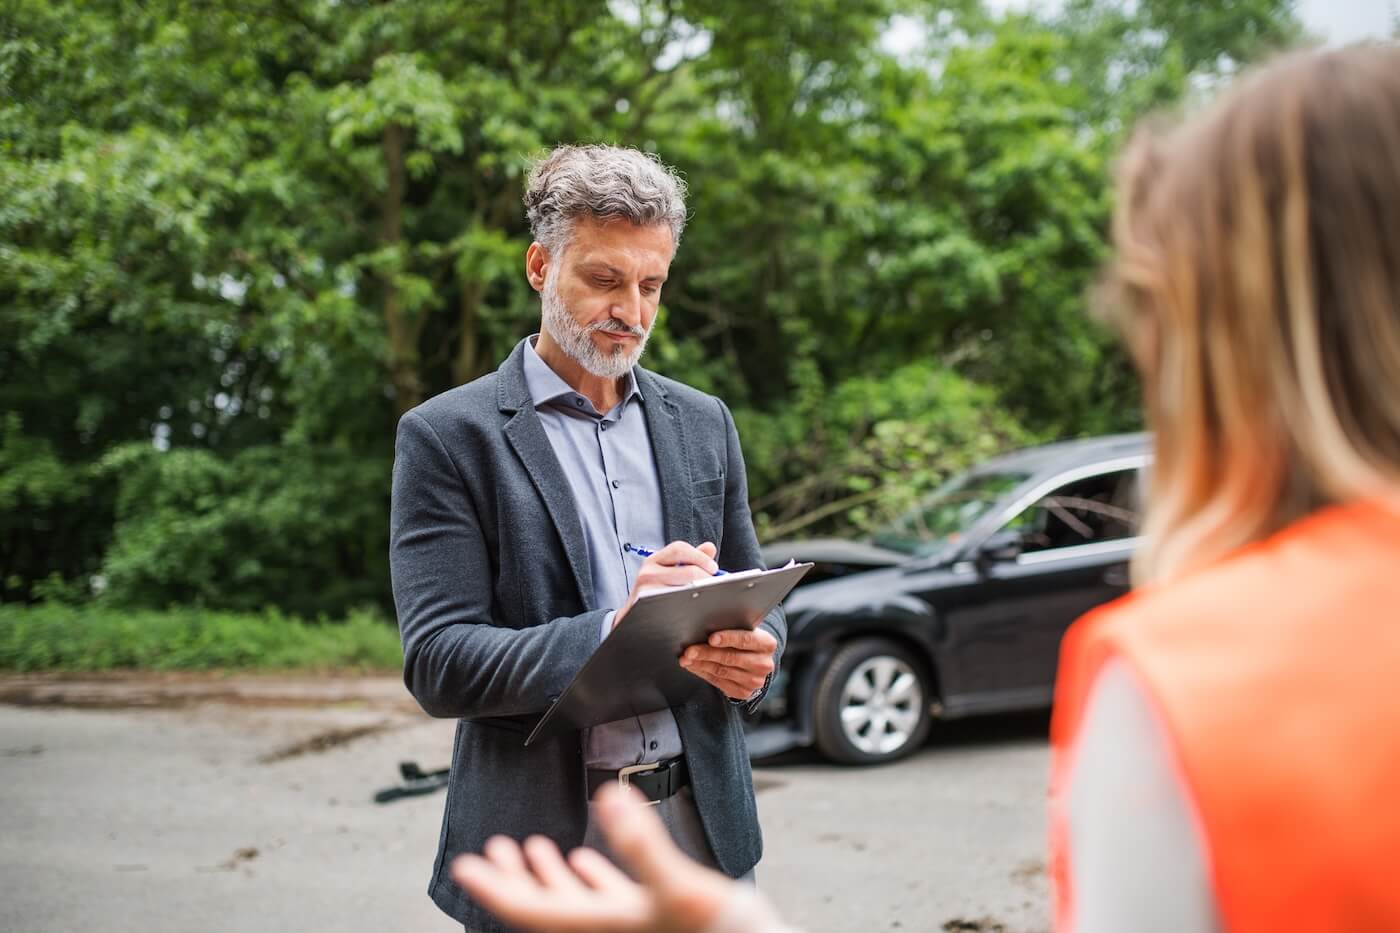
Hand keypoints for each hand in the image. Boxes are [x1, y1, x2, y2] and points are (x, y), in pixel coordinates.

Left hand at [451, 784, 735, 932]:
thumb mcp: (683, 889)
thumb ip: (644, 845)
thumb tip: (612, 796)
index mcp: (602, 927)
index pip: (530, 910)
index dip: (495, 887)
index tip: (464, 865)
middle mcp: (609, 931)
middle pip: (544, 908)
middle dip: (514, 878)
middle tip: (488, 850)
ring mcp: (630, 926)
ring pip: (574, 905)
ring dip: (549, 876)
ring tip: (528, 849)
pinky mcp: (654, 920)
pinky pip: (609, 903)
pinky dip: (592, 881)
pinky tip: (586, 863)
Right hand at [613, 541, 719, 629]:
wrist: (632, 619)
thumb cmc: (656, 592)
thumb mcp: (669, 572)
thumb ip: (690, 559)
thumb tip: (710, 547)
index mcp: (655, 560)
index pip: (679, 549)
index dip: (700, 557)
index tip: (714, 568)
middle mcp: (648, 572)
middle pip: (687, 571)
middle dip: (706, 578)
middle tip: (716, 586)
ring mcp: (646, 591)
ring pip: (683, 590)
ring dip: (700, 593)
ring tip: (709, 596)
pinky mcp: (648, 609)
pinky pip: (675, 606)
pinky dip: (689, 606)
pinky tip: (696, 609)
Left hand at [679, 627, 777, 700]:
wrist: (756, 662)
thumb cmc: (745, 641)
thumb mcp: (745, 631)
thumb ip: (732, 628)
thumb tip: (704, 627)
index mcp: (767, 644)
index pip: (746, 640)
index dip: (728, 638)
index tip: (711, 638)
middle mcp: (763, 664)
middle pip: (730, 658)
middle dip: (706, 653)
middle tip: (689, 650)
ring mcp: (754, 681)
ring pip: (721, 671)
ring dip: (700, 664)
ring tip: (686, 658)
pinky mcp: (744, 692)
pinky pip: (718, 682)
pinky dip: (702, 673)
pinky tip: (693, 666)